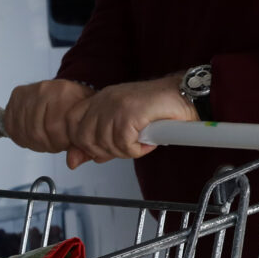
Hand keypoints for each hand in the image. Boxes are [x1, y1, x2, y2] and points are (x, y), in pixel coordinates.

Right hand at [4, 79, 93, 158]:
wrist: (70, 91)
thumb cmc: (78, 105)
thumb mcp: (86, 122)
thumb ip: (82, 144)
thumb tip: (72, 162)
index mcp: (64, 92)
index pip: (54, 127)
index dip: (59, 143)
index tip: (66, 144)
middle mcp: (43, 89)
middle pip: (37, 131)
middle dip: (47, 145)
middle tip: (56, 144)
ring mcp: (28, 92)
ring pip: (24, 131)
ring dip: (35, 143)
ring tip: (46, 141)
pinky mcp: (17, 97)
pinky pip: (12, 126)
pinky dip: (22, 137)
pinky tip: (34, 137)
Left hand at [64, 76, 194, 167]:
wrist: (187, 96)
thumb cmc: (161, 110)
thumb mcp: (123, 127)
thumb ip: (98, 143)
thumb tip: (74, 162)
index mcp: (101, 99)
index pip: (71, 122)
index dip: (81, 142)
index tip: (98, 150)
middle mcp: (104, 100)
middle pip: (84, 138)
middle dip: (104, 151)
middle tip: (127, 147)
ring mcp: (115, 106)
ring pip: (105, 144)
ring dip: (125, 151)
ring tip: (142, 142)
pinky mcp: (129, 115)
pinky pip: (124, 145)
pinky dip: (138, 150)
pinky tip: (149, 142)